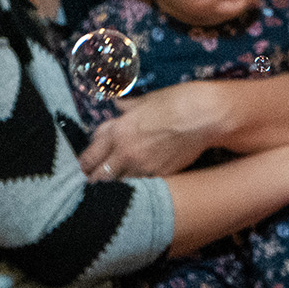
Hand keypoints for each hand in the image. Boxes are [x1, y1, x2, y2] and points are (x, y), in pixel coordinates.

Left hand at [79, 81, 223, 178]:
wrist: (204, 116)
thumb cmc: (176, 102)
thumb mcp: (145, 100)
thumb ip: (126, 108)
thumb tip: (116, 106)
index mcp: (118, 132)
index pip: (89, 157)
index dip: (84, 165)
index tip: (86, 167)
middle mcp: (126, 153)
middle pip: (99, 178)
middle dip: (94, 180)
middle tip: (95, 181)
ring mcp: (144, 168)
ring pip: (119, 187)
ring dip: (115, 186)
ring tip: (115, 185)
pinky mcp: (162, 176)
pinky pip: (142, 186)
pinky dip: (138, 186)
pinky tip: (139, 185)